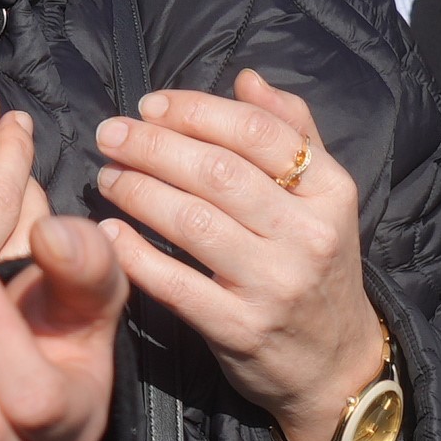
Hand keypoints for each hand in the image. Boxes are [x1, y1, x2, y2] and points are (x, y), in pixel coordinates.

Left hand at [89, 71, 388, 440]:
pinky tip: (108, 232)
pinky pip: (176, 284)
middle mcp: (308, 235)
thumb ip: (293, 132)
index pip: (258, 132)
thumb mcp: (325, 198)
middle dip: (153, 146)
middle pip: (218, 173)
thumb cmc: (318, 266)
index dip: (196, 111)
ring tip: (106, 176)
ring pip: (192, 222)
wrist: (334, 363)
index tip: (151, 105)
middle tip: (110, 134)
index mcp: (331, 191)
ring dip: (137, 191)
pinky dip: (136, 254)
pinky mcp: (241, 329)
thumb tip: (247, 77)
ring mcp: (275, 284)